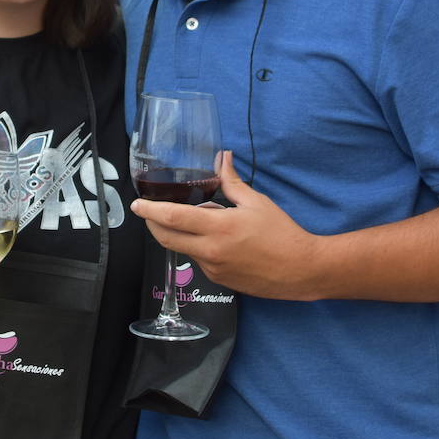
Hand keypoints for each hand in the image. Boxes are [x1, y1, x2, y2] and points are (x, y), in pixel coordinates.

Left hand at [131, 152, 323, 299]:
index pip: (172, 217)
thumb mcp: (256, 202)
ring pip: (182, 249)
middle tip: (149, 211)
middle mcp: (210, 251)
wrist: (301, 270)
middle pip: (165, 238)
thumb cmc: (282, 233)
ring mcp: (213, 269)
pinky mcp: (219, 280)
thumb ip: (231, 182)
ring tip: (196, 220)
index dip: (149, 209)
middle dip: (152, 223)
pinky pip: (199, 261)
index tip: (137, 204)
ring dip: (178, 235)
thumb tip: (222, 158)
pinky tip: (214, 240)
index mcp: (218, 227)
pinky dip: (198, 247)